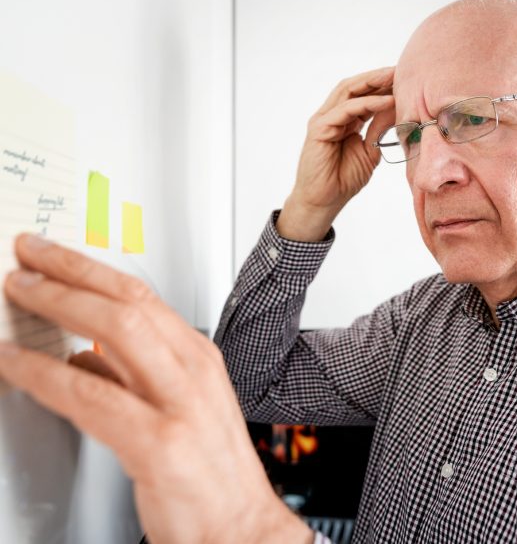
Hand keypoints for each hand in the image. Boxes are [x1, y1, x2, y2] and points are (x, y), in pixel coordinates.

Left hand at [0, 234, 311, 543]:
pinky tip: (17, 364)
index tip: (55, 255)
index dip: (91, 269)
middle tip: (27, 257)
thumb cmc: (209, 468)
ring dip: (58, 305)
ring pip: (114, 331)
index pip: (141, 296)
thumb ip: (130, 376)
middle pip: (128, 301)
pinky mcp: (160, 443)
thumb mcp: (179, 405)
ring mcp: (180, 403)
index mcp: (198, 356)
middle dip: (71, 272)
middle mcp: (193, 370)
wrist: (240, 526)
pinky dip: (45, 373)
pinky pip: (91, 396)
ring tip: (19, 293)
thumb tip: (81, 355)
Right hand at [277, 67, 394, 241]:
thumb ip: (380, 128)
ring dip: (373, 83)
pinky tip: (386, 101)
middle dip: (378, 77)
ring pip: (348, 92)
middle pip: (355, 87)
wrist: (324, 201)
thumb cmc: (343, 179)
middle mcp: (332, 116)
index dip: (383, 85)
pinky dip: (366, 104)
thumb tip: (398, 106)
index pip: (363, 94)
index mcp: (344, 120)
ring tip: (395, 77)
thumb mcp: (370, 150)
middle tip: (402, 69)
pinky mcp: (319, 129)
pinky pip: (345, 110)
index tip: (406, 78)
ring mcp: (323, 121)